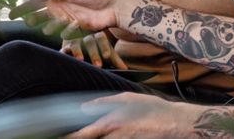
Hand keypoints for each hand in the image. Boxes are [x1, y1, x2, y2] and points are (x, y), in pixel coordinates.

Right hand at [9, 0, 79, 36]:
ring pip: (49, 28)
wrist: (111, 4)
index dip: (23, 9)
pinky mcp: (75, 31)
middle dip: (32, 20)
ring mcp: (66, 21)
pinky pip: (64, 35)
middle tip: (29, 21)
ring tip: (63, 18)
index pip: (35, 4)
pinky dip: (68, 30)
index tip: (11, 15)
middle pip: (38, 18)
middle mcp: (58, 10)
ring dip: (52, 25)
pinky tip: (76, 23)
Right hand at [61, 31, 127, 69]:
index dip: (104, 47)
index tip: (107, 56)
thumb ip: (115, 59)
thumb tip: (126, 69)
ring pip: (77, 44)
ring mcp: (76, 39)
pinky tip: (63, 55)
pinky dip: (63, 52)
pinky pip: (64, 47)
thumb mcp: (108, 51)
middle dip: (94, 54)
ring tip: (80, 60)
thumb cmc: (99, 47)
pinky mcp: (66, 44)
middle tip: (98, 65)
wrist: (85, 34)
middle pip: (90, 43)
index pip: (103, 40)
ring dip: (78, 52)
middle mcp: (87, 36)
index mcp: (99, 35)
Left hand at [67, 93, 199, 138]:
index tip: (58, 138)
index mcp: (111, 124)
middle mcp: (115, 138)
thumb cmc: (153, 109)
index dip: (71, 138)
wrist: (176, 124)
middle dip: (83, 137)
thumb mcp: (128, 98)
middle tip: (69, 136)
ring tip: (100, 131)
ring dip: (97, 138)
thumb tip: (83, 108)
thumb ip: (103, 103)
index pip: (83, 136)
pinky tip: (114, 134)